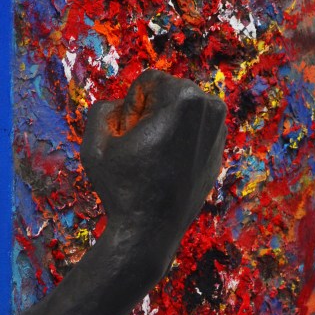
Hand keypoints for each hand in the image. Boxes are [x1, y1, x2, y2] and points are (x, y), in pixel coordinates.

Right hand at [81, 70, 226, 274]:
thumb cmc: (122, 187)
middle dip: (149, 114)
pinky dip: (176, 142)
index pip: (149, 81)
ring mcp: (220, 130)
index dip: (131, 107)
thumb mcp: (95, 143)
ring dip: (162, 127)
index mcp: (185, 98)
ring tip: (154, 159)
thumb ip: (102, 108)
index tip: (130, 136)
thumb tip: (120, 105)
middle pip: (167, 93)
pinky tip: (167, 168)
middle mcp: (210, 108)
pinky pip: (190, 130)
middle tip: (141, 150)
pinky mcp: (220, 149)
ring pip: (178, 111)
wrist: (150, 232)